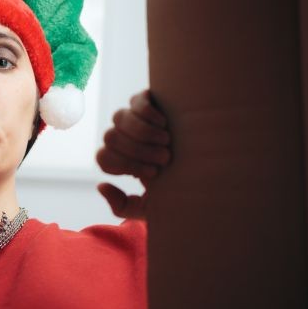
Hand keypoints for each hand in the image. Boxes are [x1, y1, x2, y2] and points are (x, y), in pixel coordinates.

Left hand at [96, 89, 170, 219]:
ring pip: (119, 118)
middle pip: (110, 137)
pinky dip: (147, 112)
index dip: (125, 164)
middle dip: (137, 150)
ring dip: (143, 132)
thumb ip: (123, 206)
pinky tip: (164, 123)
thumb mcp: (149, 207)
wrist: (205, 170)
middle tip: (165, 158)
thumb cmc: (176, 188)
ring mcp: (133, 117)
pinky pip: (136, 101)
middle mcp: (123, 137)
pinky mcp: (147, 101)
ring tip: (166, 141)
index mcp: (120, 159)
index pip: (103, 157)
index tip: (152, 173)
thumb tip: (101, 185)